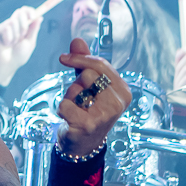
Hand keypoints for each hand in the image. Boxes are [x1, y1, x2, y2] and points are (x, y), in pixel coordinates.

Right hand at [0, 6, 43, 86]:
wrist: (7, 66)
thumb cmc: (18, 57)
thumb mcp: (30, 42)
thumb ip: (34, 29)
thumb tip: (40, 17)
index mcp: (21, 26)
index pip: (25, 11)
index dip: (29, 11)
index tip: (32, 16)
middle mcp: (12, 24)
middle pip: (19, 12)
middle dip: (23, 25)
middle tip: (22, 36)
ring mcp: (3, 26)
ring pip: (12, 21)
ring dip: (16, 35)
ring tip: (12, 44)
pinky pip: (5, 27)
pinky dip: (8, 38)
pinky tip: (5, 44)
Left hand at [56, 38, 131, 155]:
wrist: (83, 144)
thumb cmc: (88, 111)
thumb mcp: (89, 85)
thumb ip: (84, 62)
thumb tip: (77, 40)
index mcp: (123, 90)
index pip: (100, 64)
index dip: (80, 58)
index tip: (63, 58)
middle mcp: (118, 103)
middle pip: (87, 74)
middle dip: (77, 83)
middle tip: (81, 98)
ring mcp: (104, 115)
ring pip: (76, 88)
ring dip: (70, 97)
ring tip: (77, 109)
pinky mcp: (88, 125)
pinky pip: (65, 104)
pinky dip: (62, 109)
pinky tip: (71, 118)